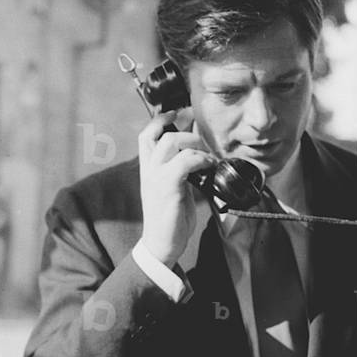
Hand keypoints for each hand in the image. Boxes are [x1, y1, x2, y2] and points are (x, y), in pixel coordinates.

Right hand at [138, 112, 215, 265]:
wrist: (161, 244)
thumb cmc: (169, 217)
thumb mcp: (172, 188)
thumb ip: (180, 169)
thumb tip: (198, 152)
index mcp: (147, 168)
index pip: (146, 134)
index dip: (161, 118)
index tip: (179, 112)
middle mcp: (148, 169)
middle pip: (161, 133)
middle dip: (186, 129)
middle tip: (203, 138)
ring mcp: (156, 177)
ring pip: (173, 142)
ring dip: (196, 144)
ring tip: (208, 157)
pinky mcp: (168, 186)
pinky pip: (186, 161)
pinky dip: (202, 160)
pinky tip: (209, 168)